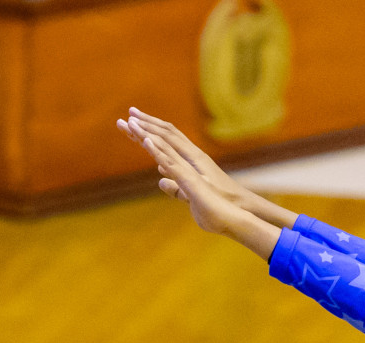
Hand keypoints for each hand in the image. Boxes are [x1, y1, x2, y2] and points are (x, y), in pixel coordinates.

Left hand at [117, 107, 297, 228]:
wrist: (234, 209)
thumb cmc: (216, 202)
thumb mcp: (188, 194)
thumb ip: (174, 186)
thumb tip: (161, 179)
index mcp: (188, 159)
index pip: (166, 141)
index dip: (149, 131)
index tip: (133, 122)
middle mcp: (190, 155)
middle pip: (165, 135)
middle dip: (146, 123)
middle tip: (130, 111)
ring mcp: (191, 163)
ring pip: (167, 142)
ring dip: (148, 131)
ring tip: (132, 120)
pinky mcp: (190, 175)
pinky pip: (171, 159)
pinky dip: (158, 149)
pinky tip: (146, 140)